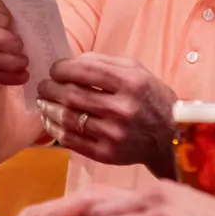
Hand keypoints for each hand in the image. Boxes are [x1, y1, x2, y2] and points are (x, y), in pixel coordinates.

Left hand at [36, 53, 178, 177]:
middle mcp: (123, 109)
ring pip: (67, 118)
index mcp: (132, 83)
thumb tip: (71, 61)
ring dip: (48, 107)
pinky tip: (52, 120)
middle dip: (50, 87)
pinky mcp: (106, 154)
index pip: (84, 71)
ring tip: (44, 101)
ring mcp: (114, 134)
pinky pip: (70, 140)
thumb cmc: (151, 99)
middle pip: (71, 95)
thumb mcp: (138, 72)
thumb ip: (105, 63)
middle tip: (44, 85)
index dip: (62, 68)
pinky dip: (55, 128)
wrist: (170, 137)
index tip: (55, 69)